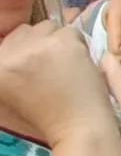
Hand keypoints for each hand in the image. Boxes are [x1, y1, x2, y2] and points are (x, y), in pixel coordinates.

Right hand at [0, 22, 120, 145]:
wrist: (78, 128)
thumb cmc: (48, 117)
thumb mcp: (11, 91)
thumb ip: (10, 65)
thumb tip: (20, 50)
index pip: (7, 41)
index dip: (24, 51)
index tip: (37, 65)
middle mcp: (7, 55)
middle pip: (24, 31)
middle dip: (39, 45)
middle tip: (52, 68)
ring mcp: (35, 46)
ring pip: (47, 27)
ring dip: (57, 41)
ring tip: (64, 65)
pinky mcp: (62, 43)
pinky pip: (69, 30)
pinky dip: (76, 44)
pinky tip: (78, 64)